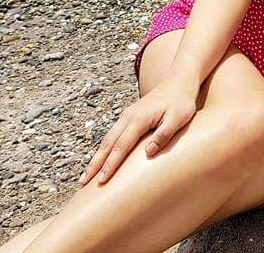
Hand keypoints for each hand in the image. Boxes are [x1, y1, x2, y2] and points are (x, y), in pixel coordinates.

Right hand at [79, 75, 198, 185]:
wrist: (178, 82)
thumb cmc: (181, 102)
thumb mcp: (178, 118)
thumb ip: (164, 135)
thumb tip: (149, 152)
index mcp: (138, 119)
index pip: (121, 146)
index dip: (111, 164)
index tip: (101, 180)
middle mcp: (128, 117)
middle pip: (107, 143)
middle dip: (95, 163)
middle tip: (83, 182)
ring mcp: (127, 116)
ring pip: (107, 139)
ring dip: (96, 157)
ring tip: (86, 175)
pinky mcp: (129, 117)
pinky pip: (112, 135)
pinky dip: (104, 149)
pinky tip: (101, 159)